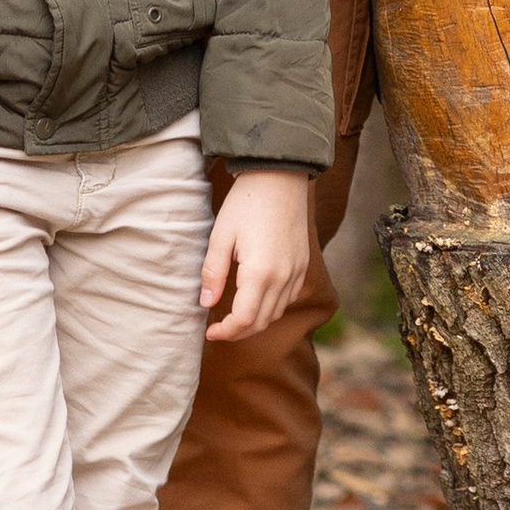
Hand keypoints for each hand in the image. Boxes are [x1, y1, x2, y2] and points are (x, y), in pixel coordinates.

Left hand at [202, 168, 316, 341]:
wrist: (280, 177)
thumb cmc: (246, 203)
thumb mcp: (220, 236)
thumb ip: (212, 273)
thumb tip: (206, 303)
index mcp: (259, 273)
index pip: (243, 320)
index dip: (225, 332)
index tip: (209, 331)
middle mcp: (283, 278)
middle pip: (261, 322)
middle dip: (238, 332)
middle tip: (219, 328)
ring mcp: (297, 271)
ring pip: (276, 313)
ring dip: (255, 321)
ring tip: (235, 316)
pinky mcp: (303, 264)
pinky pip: (288, 297)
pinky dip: (272, 306)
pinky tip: (257, 297)